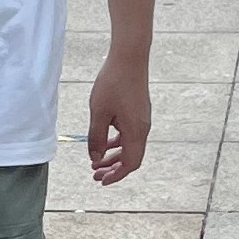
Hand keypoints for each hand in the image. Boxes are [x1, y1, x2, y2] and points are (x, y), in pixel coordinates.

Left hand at [83, 49, 150, 185]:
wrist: (129, 57)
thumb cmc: (113, 83)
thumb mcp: (98, 113)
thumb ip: (96, 138)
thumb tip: (95, 158)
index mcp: (136, 131)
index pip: (131, 163)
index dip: (117, 175)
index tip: (102, 181)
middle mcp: (143, 128)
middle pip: (131, 157)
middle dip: (113, 168)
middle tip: (95, 175)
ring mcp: (142, 119)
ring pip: (129, 145)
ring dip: (114, 156)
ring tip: (97, 161)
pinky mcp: (138, 111)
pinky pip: (129, 134)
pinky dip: (117, 142)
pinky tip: (105, 142)